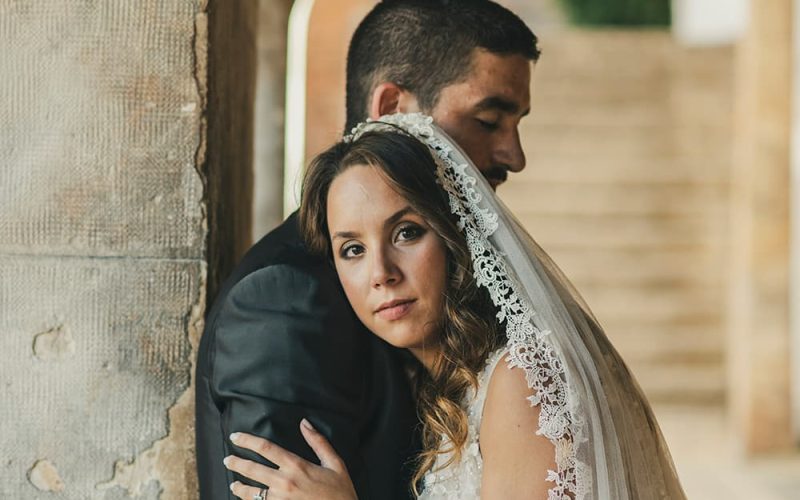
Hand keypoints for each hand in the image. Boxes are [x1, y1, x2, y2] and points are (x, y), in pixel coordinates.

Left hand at [225, 419, 357, 499]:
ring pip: (250, 492)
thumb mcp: (334, 462)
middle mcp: (284, 482)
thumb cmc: (340, 490)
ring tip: (233, 483)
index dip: (247, 440)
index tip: (235, 436)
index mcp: (296, 465)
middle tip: (228, 459)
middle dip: (236, 462)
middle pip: (252, 469)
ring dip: (239, 486)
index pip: (265, 448)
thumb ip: (318, 442)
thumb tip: (304, 422)